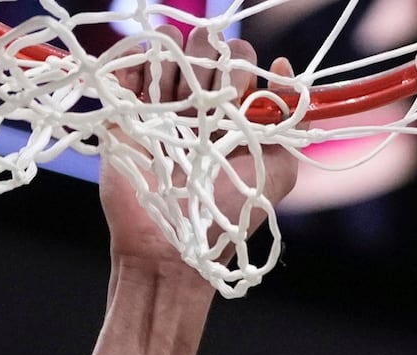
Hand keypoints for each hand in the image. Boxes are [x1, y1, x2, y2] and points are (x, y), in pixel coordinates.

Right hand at [100, 32, 300, 265]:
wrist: (171, 248)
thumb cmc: (226, 217)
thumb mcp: (276, 173)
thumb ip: (289, 124)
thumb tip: (283, 65)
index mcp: (235, 108)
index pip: (239, 56)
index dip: (239, 69)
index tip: (236, 101)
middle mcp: (200, 100)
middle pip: (204, 43)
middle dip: (206, 66)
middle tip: (202, 109)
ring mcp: (162, 101)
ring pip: (168, 45)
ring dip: (174, 68)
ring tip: (174, 111)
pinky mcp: (126, 108)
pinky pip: (131, 62)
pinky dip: (139, 68)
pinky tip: (149, 101)